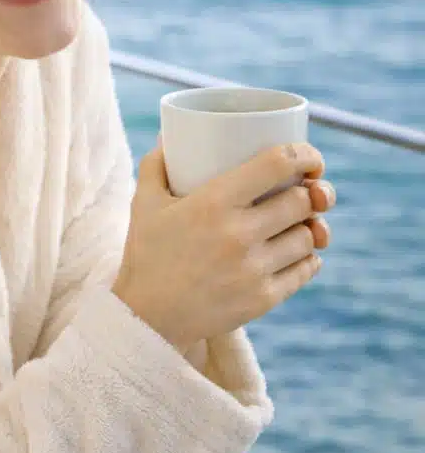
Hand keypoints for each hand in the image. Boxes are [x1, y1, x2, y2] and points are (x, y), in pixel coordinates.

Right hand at [112, 141, 336, 352]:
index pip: (277, 164)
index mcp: (213, 202)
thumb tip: (171, 135)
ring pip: (308, 236)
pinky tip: (299, 251)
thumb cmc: (146, 253)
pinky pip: (306, 269)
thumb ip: (156, 164)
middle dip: (309, 193)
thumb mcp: (143, 203)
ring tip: (296, 223)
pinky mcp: (264, 298)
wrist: (146, 316)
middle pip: (302, 201)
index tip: (309, 158)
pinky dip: (308, 257)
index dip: (304, 155)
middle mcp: (238, 234)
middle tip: (302, 191)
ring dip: (309, 226)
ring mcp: (254, 269)